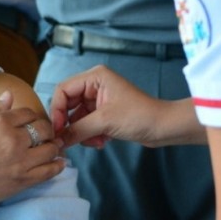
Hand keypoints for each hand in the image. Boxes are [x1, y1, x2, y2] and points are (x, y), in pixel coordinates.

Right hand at [0, 90, 64, 213]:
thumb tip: (10, 95)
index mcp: (0, 122)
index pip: (27, 113)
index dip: (29, 116)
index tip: (29, 122)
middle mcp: (14, 140)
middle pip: (43, 128)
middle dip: (45, 129)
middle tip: (43, 133)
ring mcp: (21, 162)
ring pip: (50, 148)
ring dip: (53, 145)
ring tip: (52, 146)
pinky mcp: (23, 181)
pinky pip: (49, 171)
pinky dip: (57, 165)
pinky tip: (59, 162)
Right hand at [50, 64, 165, 147]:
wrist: (164, 127)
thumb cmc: (139, 116)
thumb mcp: (105, 122)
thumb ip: (77, 130)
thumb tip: (57, 142)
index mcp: (95, 77)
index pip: (63, 90)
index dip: (57, 110)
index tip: (57, 130)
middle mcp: (94, 85)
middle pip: (68, 105)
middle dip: (70, 125)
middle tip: (69, 141)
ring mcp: (99, 100)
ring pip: (77, 118)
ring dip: (82, 133)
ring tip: (96, 142)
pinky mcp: (104, 113)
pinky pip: (87, 124)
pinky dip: (90, 135)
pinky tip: (102, 142)